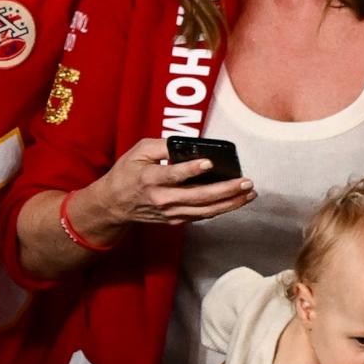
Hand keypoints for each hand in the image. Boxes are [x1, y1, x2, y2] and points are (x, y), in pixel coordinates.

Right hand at [90, 137, 253, 227]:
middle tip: (246, 182)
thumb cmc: (128, 173)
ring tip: (249, 193)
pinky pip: (203, 215)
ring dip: (231, 202)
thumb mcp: (138, 152)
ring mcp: (170, 212)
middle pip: (198, 196)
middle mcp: (161, 198)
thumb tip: (190, 144)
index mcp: (149, 179)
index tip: (209, 162)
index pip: (172, 175)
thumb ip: (162, 146)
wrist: (113, 205)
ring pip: (205, 210)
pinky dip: (222, 209)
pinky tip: (237, 200)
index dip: (191, 170)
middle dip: (225, 189)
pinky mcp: (177, 220)